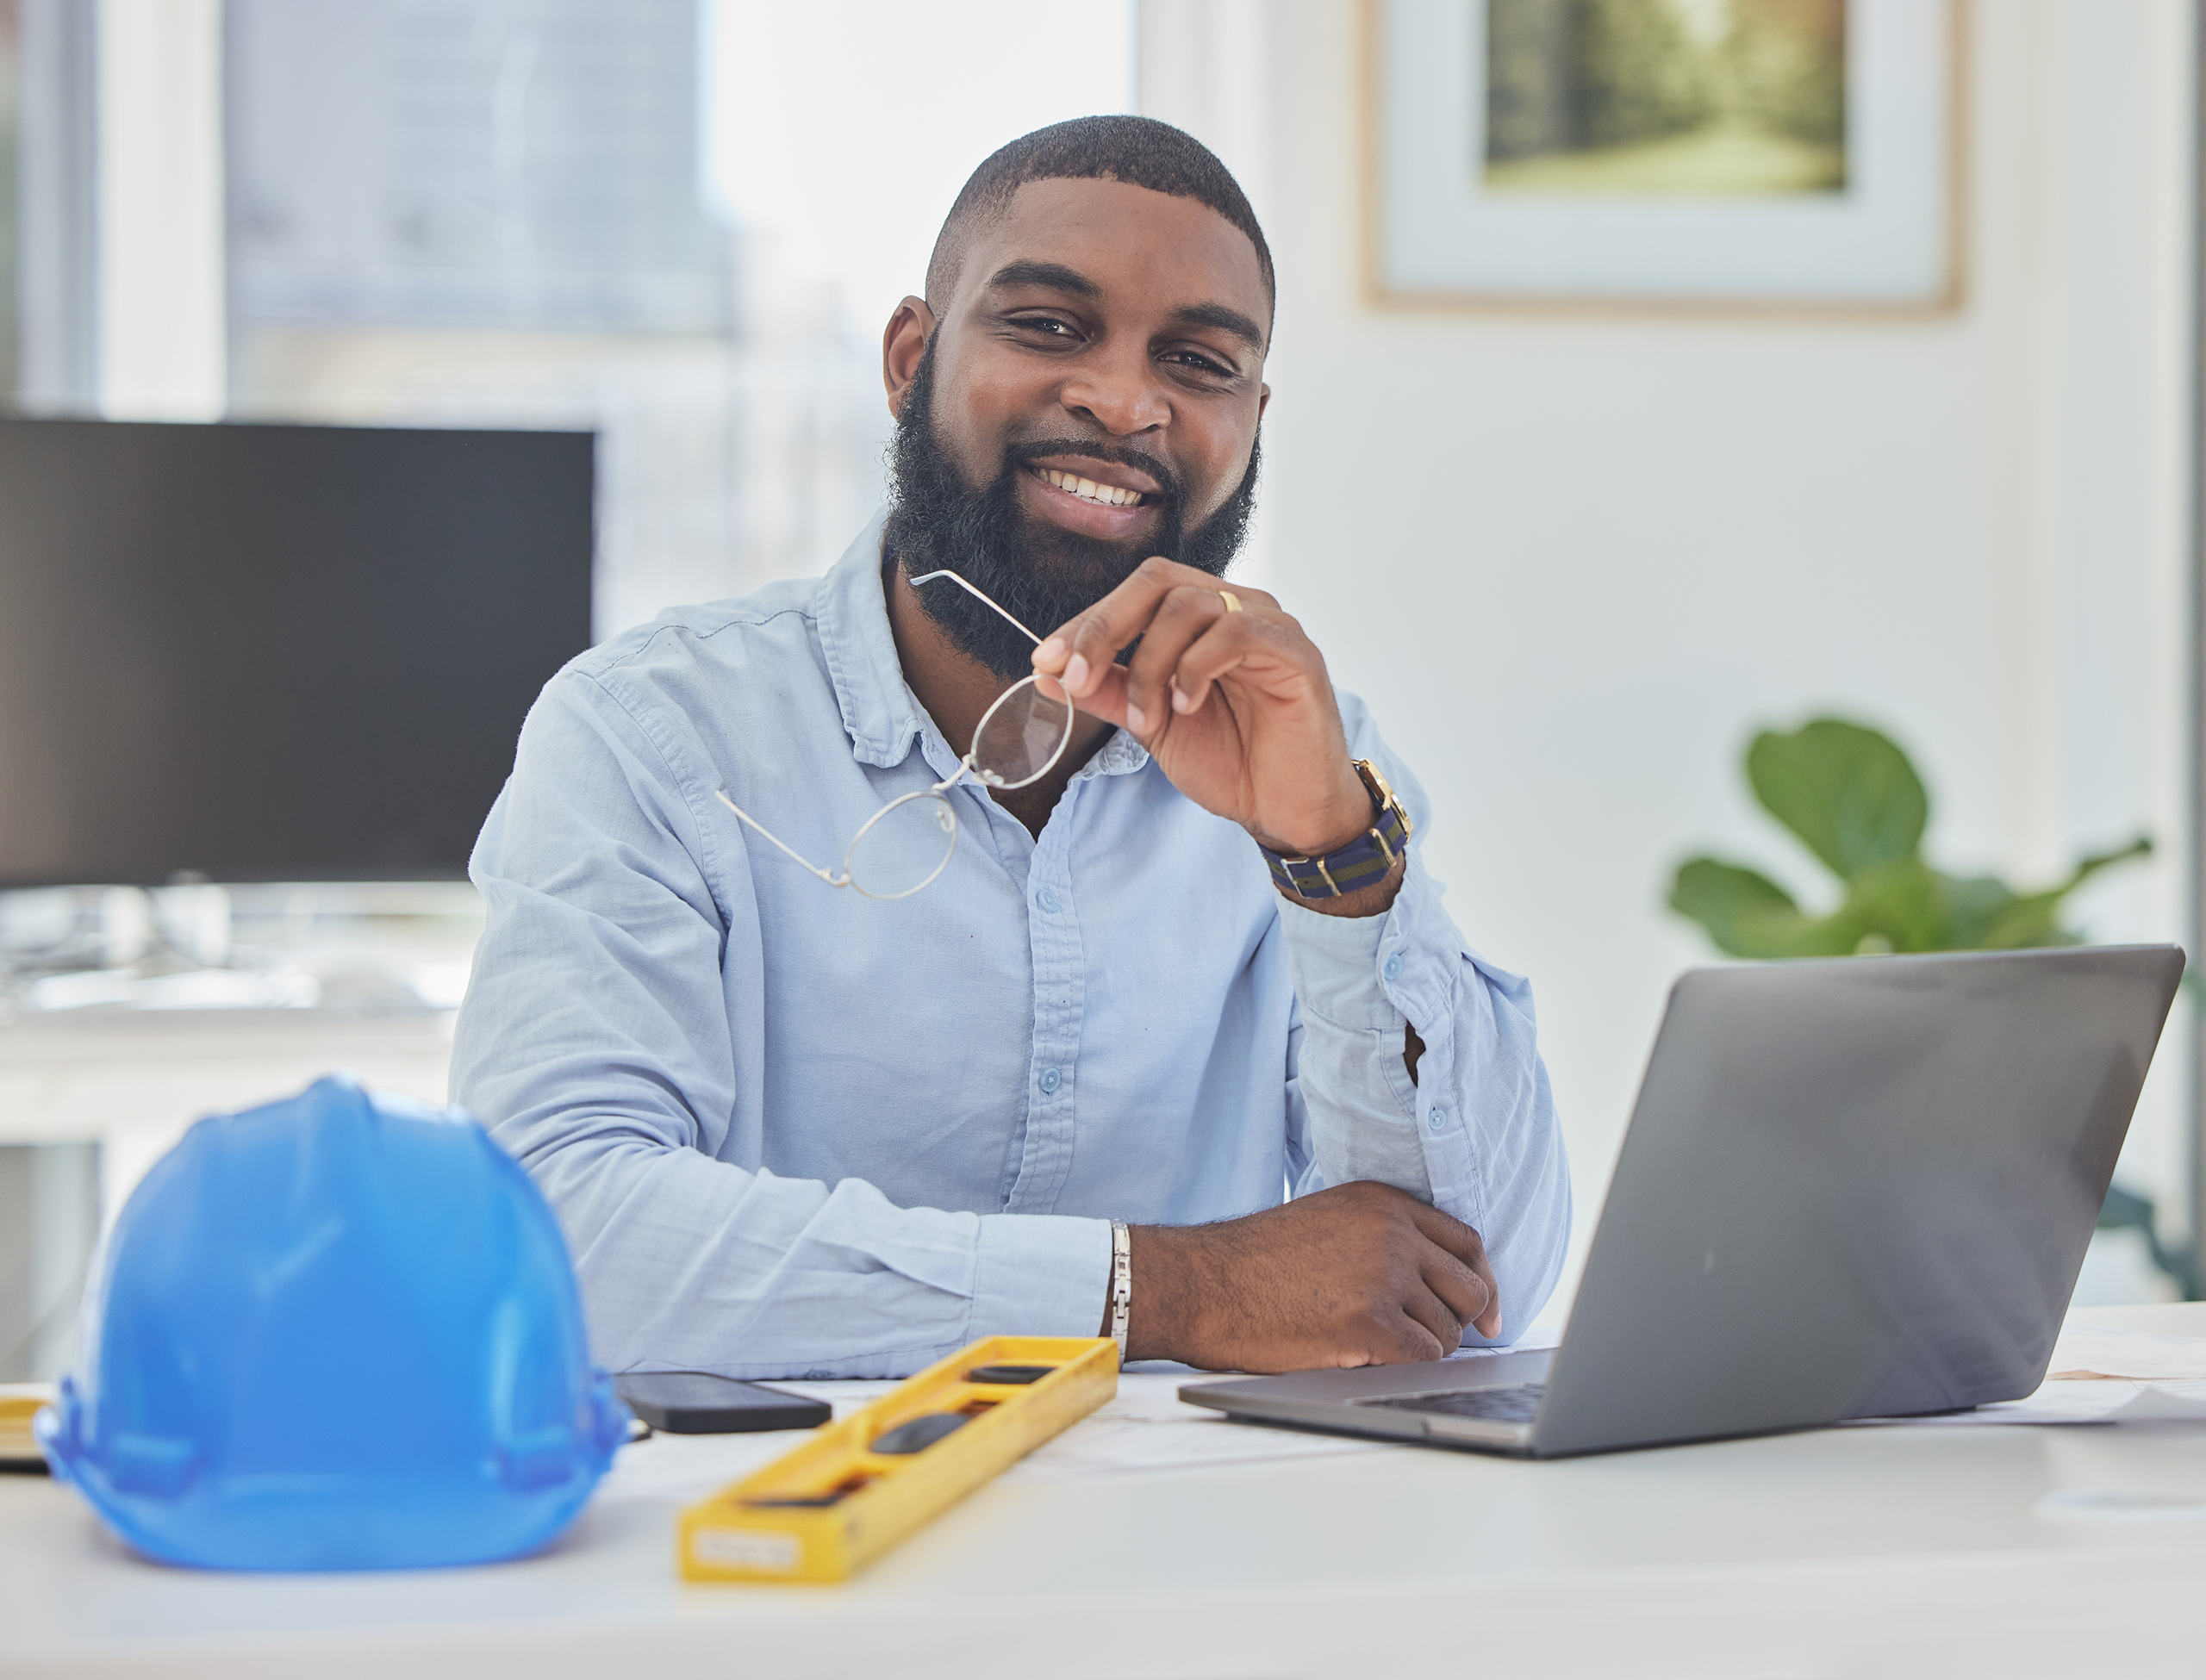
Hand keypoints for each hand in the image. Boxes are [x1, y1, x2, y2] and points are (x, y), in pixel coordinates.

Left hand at [1032, 558, 1373, 858]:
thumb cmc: (1231, 761)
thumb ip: (1108, 692)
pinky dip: (1196, 666)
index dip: (1086, 623)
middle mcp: (1234, 608)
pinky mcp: (1295, 652)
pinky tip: (1186, 705)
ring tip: (1148, 718)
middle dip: (1105, 627)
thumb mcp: (1152, 726)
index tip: (1046, 661)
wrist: (1285, 809)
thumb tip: (1046, 673)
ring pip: (1190, 605)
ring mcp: (1268, 624)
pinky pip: (1237, 631)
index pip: (1135, 594)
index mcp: (1200, 619)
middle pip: (1158, 581)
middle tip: (1077, 676)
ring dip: (1151, 663)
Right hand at [1111, 1181, 1501, 1370]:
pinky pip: (1425, 1357)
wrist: (1202, 1283)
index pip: (1466, 1242)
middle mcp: (1392, 1232)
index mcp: (1384, 1203)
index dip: (1481, 1282)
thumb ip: (1383, 1238)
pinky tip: (1368, 1358)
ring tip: (1373, 1346)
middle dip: (1460, 1322)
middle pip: (1470, 1288)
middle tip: (1436, 1342)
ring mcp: (1385, 1275)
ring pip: (1448, 1331)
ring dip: (1422, 1348)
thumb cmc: (1254, 1263)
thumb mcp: (1328, 1223)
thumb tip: (1437, 1283)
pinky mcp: (1371, 1322)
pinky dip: (1405, 1367)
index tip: (1486, 1313)